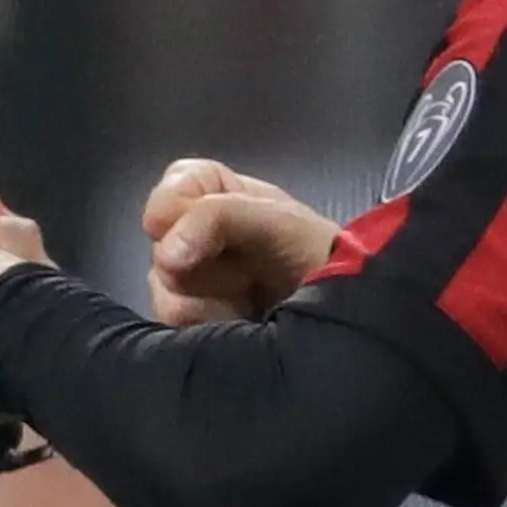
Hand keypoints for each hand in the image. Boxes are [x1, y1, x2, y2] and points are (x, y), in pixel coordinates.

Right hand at [139, 158, 338, 325]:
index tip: (186, 231)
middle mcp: (202, 236)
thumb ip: (215, 217)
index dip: (175, 206)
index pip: (177, 185)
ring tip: (249, 300)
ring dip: (208, 297)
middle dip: (202, 261)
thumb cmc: (316, 256)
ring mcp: (196, 282)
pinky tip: (238, 322)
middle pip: (163, 242)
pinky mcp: (196, 322)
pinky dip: (207, 322)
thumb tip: (165, 255)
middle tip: (244, 273)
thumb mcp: (275, 221)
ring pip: (164, 286)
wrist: (344, 319)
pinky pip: (173, 321)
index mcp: (222, 195)